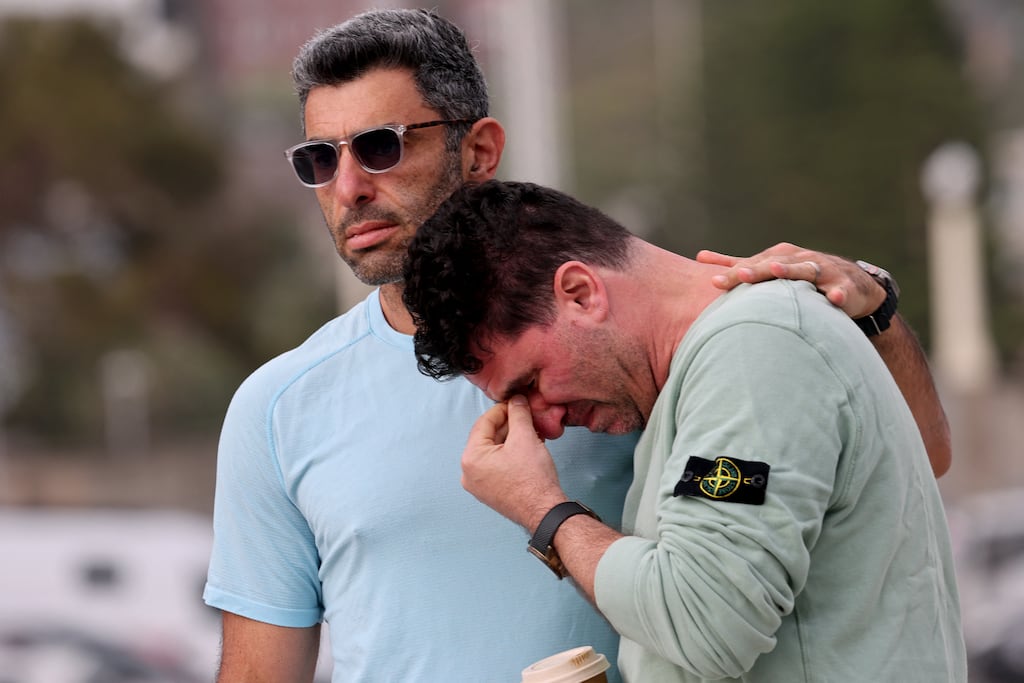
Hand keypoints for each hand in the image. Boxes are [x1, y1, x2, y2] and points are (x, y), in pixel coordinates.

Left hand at [461, 396, 566, 530]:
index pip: (484, 423)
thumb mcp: (525, 437)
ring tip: (531, 431)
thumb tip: (516, 399)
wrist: (545, 511)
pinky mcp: (491, 491)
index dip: (502, 409)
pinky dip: (511, 453)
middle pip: (488, 437)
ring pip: (494, 451)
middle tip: (526, 415)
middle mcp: (469, 473)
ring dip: (512, 438)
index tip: (516, 402)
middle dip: (509, 425)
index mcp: (471, 458)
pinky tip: (528, 446)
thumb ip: (518, 413)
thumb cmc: (533, 480)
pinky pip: (497, 465)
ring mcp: (479, 484)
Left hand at [697, 242, 885, 317]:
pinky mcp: (844, 287)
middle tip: (740, 275)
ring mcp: (823, 270)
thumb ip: (736, 265)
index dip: (734, 274)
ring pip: (806, 269)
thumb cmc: (798, 277)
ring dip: (792, 271)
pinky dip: (837, 294)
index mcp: (779, 257)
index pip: (753, 265)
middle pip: (775, 264)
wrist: (849, 283)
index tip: (714, 283)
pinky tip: (833, 299)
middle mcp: (799, 259)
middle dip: (758, 269)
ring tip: (777, 271)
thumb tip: (699, 258)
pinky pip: (841, 290)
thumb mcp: (767, 268)